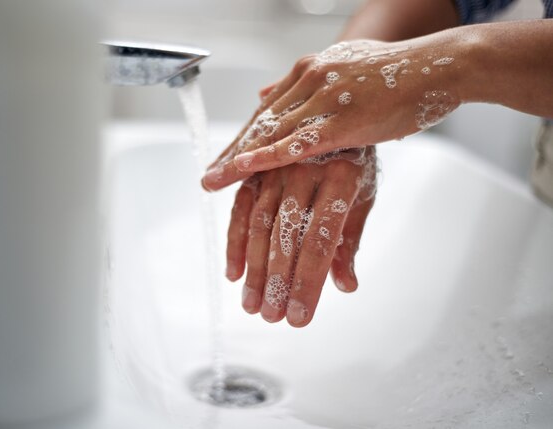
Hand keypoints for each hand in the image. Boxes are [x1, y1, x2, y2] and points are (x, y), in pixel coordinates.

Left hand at [203, 39, 459, 190]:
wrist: (438, 67)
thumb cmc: (397, 74)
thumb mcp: (343, 71)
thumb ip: (303, 84)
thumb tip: (264, 92)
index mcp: (309, 71)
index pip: (265, 110)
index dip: (242, 138)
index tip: (223, 159)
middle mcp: (309, 81)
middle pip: (260, 124)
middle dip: (231, 154)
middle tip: (208, 176)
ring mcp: (323, 100)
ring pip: (270, 134)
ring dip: (238, 161)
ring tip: (213, 182)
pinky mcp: (343, 121)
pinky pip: (297, 143)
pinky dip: (267, 157)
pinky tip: (243, 170)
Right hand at [225, 147, 376, 326]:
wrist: (337, 109)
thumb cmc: (355, 160)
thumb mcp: (361, 197)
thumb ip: (348, 242)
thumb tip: (345, 286)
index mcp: (342, 177)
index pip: (320, 240)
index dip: (307, 281)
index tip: (299, 317)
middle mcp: (306, 169)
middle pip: (286, 235)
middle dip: (277, 281)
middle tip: (271, 316)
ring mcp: (277, 165)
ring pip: (260, 224)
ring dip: (253, 269)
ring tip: (252, 305)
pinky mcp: (255, 166)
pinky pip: (241, 206)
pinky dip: (235, 241)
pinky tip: (234, 273)